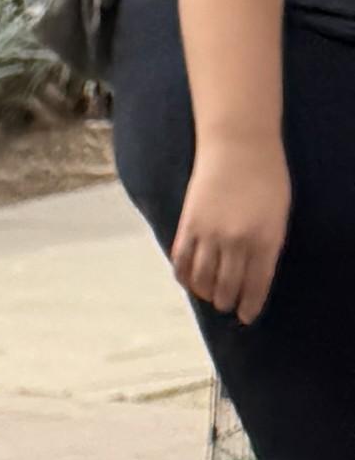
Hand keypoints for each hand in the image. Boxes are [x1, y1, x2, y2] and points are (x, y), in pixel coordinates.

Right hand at [171, 134, 287, 317]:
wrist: (239, 143)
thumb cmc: (265, 174)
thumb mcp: (279, 212)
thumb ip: (269, 243)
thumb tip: (253, 276)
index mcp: (265, 238)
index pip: (256, 285)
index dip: (249, 305)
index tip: (245, 316)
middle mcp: (237, 241)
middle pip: (227, 288)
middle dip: (227, 301)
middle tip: (227, 304)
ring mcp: (211, 235)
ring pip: (203, 281)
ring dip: (206, 293)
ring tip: (209, 295)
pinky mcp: (189, 226)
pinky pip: (182, 264)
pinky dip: (185, 278)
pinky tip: (190, 280)